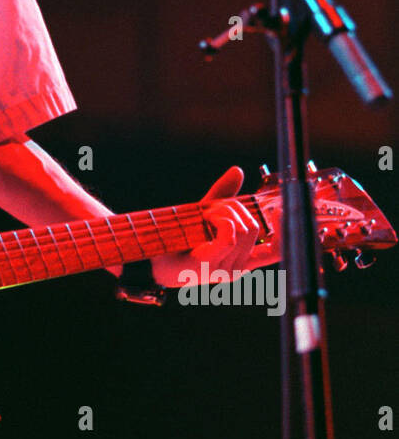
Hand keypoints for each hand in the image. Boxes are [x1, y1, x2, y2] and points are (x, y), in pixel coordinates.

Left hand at [149, 166, 276, 289]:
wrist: (153, 258)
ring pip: (243, 227)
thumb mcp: (205, 214)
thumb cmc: (179, 240)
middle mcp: (238, 267)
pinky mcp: (211, 262)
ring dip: (222, 211)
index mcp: (242, 259)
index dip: (285, 230)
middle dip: (233, 208)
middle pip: (254, 225)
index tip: (281, 210)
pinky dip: (220, 218)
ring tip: (203, 216)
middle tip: (210, 210)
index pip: (277, 251)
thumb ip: (224, 195)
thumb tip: (238, 170)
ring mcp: (225, 268)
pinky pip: (230, 234)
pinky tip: (206, 218)